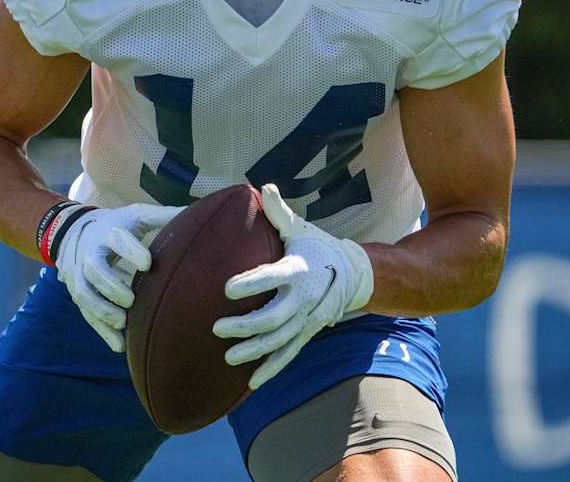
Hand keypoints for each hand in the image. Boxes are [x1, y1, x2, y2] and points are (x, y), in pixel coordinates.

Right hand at [55, 203, 181, 351]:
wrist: (72, 231)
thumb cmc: (116, 225)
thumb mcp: (136, 216)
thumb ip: (164, 217)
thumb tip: (200, 213)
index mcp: (109, 232)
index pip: (116, 239)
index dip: (130, 251)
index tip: (148, 263)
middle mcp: (90, 253)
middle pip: (95, 269)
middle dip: (111, 286)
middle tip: (131, 300)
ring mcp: (81, 275)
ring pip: (85, 294)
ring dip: (102, 311)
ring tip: (123, 323)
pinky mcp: (78, 293)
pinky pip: (86, 314)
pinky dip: (102, 331)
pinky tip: (119, 345)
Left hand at [212, 184, 373, 388]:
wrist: (353, 275)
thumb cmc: (317, 247)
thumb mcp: (301, 228)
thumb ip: (279, 213)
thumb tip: (262, 187)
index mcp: (298, 270)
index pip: (272, 277)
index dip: (251, 283)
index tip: (227, 288)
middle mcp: (304, 299)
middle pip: (275, 317)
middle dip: (246, 326)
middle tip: (216, 328)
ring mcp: (307, 320)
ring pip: (280, 342)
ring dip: (255, 352)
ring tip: (228, 357)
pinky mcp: (307, 334)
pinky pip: (289, 355)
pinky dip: (272, 369)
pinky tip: (252, 383)